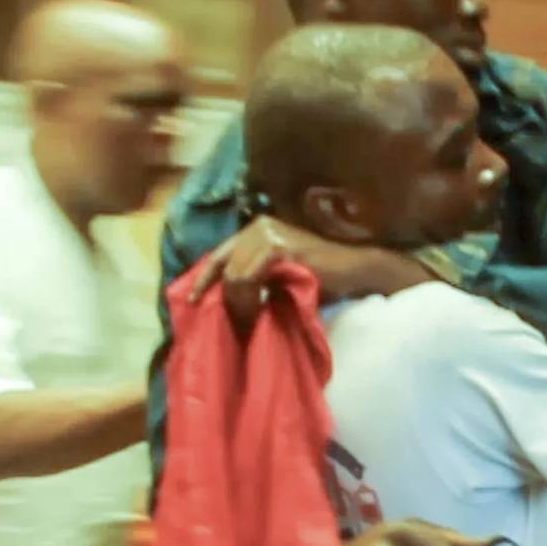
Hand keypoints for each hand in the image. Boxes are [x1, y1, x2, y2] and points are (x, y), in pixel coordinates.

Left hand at [190, 216, 315, 330]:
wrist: (352, 269)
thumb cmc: (320, 274)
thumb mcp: (278, 270)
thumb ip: (255, 271)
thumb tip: (224, 291)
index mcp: (256, 228)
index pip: (220, 254)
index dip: (205, 278)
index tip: (194, 300)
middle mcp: (259, 226)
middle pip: (225, 266)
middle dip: (228, 297)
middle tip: (242, 319)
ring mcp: (269, 234)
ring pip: (234, 274)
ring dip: (240, 301)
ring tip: (252, 318)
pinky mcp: (278, 248)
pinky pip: (249, 278)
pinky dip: (250, 298)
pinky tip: (259, 310)